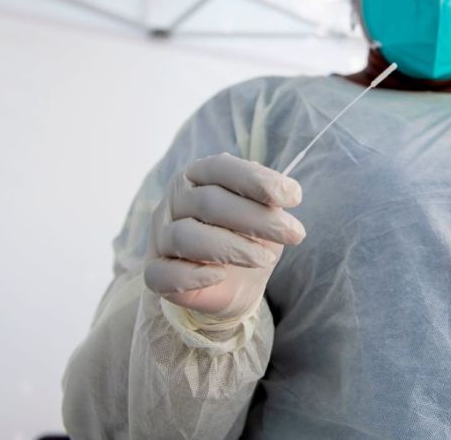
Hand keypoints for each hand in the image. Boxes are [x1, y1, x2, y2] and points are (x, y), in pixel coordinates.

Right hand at [144, 152, 304, 323]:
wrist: (235, 282)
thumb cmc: (249, 237)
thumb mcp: (265, 215)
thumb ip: (268, 201)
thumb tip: (284, 192)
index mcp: (199, 175)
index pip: (221, 168)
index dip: (257, 180)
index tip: (294, 197)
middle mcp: (175, 200)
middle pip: (209, 202)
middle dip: (257, 219)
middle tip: (295, 234)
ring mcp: (160, 235)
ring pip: (186, 236)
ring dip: (232, 248)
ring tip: (266, 259)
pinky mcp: (155, 271)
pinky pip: (163, 273)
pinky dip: (194, 274)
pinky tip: (220, 275)